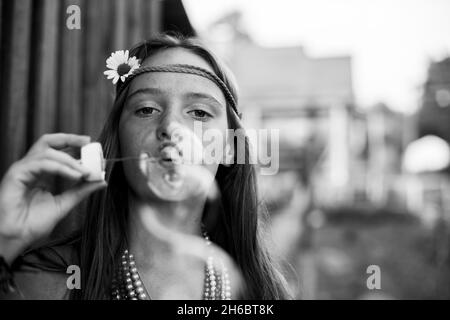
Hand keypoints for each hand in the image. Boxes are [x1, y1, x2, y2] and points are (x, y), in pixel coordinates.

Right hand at [0, 134, 106, 263]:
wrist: (17, 237)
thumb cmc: (33, 224)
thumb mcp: (65, 203)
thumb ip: (81, 191)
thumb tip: (102, 181)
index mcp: (41, 172)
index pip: (58, 150)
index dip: (75, 147)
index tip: (95, 152)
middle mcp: (31, 168)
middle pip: (48, 142)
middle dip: (70, 139)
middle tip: (88, 142)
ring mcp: (22, 169)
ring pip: (48, 152)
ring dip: (71, 160)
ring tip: (86, 172)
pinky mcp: (16, 174)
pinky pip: (41, 163)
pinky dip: (61, 167)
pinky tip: (75, 176)